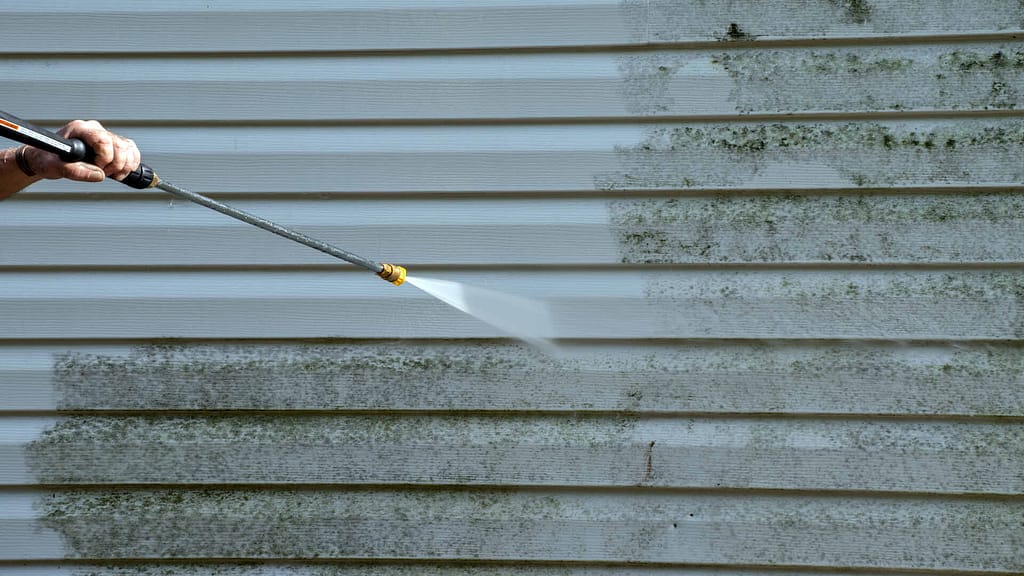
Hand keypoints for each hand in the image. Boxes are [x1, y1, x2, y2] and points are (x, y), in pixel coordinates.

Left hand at [21, 119, 140, 182]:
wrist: (47, 159)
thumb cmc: (48, 159)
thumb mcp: (55, 167)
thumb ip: (75, 171)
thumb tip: (99, 175)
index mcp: (80, 129)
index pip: (104, 140)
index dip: (105, 158)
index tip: (97, 168)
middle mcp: (95, 129)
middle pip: (120, 145)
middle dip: (116, 165)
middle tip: (104, 174)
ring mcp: (105, 135)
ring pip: (128, 148)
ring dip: (125, 166)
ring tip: (112, 174)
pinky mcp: (112, 143)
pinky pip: (131, 150)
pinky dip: (131, 163)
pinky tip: (121, 171)